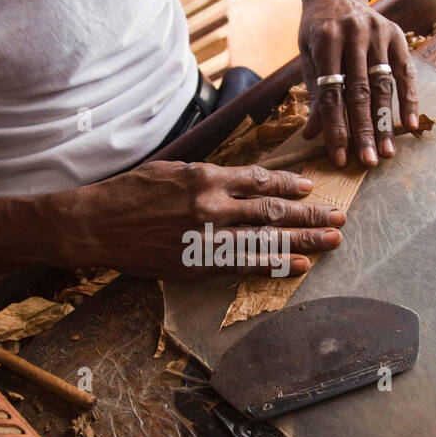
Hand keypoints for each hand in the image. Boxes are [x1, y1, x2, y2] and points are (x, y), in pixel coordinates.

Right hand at [70, 160, 346, 279]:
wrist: (96, 224)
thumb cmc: (129, 194)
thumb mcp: (170, 170)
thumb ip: (205, 175)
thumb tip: (234, 180)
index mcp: (205, 176)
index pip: (258, 179)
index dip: (288, 185)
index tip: (310, 188)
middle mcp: (213, 204)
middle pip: (273, 209)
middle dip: (310, 214)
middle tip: (339, 217)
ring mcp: (208, 236)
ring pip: (266, 237)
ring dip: (304, 239)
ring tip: (332, 241)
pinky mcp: (198, 262)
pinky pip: (245, 264)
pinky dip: (274, 264)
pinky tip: (298, 266)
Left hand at [299, 0, 419, 166]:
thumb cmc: (318, 33)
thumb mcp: (308, 58)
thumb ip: (314, 94)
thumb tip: (312, 136)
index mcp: (325, 40)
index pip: (331, 93)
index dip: (335, 127)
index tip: (339, 157)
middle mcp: (353, 34)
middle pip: (360, 92)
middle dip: (363, 130)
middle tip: (367, 161)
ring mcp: (378, 33)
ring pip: (384, 86)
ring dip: (386, 122)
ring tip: (387, 152)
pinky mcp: (397, 35)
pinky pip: (406, 73)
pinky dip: (410, 99)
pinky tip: (411, 125)